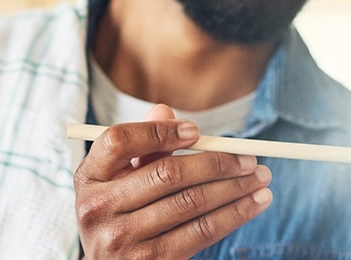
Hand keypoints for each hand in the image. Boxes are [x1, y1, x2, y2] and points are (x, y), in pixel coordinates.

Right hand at [74, 105, 272, 257]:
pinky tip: (255, 203)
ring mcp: (122, 238)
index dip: (160, 131)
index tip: (197, 131)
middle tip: (250, 158)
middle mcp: (99, 208)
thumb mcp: (119, 182)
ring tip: (261, 178)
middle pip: (166, 172)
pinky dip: (234, 214)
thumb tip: (165, 111)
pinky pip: (202, 231)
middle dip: (217, 162)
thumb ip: (141, 148)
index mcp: (89, 178)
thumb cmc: (120, 216)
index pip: (119, 140)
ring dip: (235, 188)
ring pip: (191, 202)